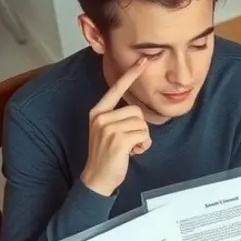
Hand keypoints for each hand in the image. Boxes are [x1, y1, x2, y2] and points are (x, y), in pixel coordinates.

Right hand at [81, 56, 152, 196]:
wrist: (97, 179)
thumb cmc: (107, 156)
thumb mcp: (109, 132)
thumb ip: (119, 119)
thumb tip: (137, 114)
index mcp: (98, 112)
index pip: (116, 89)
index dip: (130, 75)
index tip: (143, 61)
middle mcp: (101, 116)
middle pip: (137, 111)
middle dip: (140, 128)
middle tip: (130, 142)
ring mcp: (108, 127)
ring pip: (142, 124)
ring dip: (142, 138)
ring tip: (130, 148)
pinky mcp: (118, 139)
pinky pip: (143, 135)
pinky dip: (143, 146)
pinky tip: (133, 153)